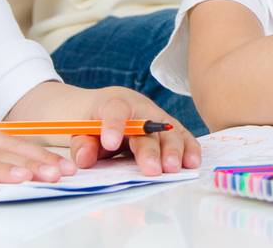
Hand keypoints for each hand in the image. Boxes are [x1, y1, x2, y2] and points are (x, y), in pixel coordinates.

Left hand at [66, 86, 201, 175]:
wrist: (108, 109)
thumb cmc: (94, 122)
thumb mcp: (80, 131)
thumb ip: (82, 144)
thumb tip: (85, 158)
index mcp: (115, 104)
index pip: (115, 110)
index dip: (113, 125)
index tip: (110, 143)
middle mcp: (141, 109)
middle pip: (147, 126)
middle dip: (150, 149)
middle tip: (152, 169)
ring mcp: (157, 118)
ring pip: (168, 131)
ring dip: (173, 150)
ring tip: (173, 168)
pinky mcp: (169, 130)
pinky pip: (182, 137)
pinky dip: (188, 148)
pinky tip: (192, 161)